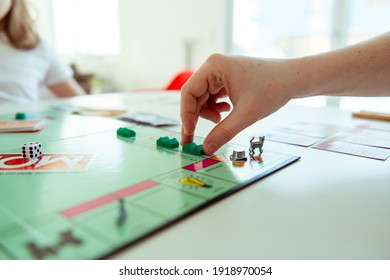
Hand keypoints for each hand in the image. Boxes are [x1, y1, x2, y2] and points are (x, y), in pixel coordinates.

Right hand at [180, 54, 295, 154]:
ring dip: (208, 113)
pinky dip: (216, 108)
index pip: (188, 92)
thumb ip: (224, 132)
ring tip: (222, 119)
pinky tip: (227, 112)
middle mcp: (214, 66)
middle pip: (194, 96)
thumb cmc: (273, 87)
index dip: (186, 115)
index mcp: (214, 67)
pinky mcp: (226, 78)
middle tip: (196, 138)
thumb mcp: (246, 114)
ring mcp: (220, 72)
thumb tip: (206, 148)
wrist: (293, 79)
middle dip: (196, 116)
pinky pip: (212, 96)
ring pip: (202, 98)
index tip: (189, 134)